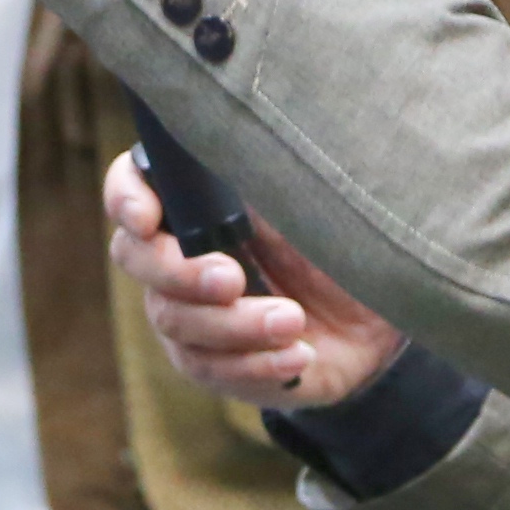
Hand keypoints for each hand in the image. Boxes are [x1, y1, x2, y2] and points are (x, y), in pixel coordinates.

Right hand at [105, 152, 403, 409]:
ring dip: (235, 325)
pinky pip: (214, 371)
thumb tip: (243, 137)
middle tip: (232, 278)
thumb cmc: (341, 240)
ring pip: (177, 323)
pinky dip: (255, 365)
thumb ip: (269, 168)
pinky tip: (297, 356)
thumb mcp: (311, 195)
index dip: (125, 198)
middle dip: (179, 273)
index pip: (132, 187)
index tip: (147, 217)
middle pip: (138, 261)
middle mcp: (179, 256)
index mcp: (196, 203)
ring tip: (292, 320)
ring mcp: (192, 314)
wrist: (384, 314)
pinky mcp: (218, 364)